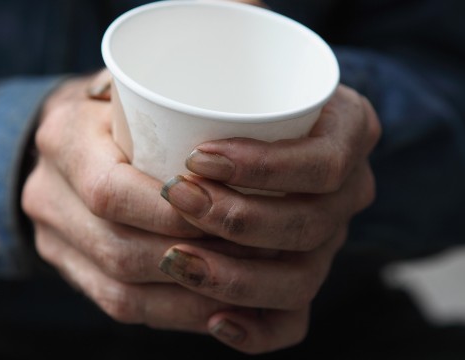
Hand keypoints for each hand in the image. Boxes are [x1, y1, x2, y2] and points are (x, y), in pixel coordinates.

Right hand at [22, 71, 316, 353]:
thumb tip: (241, 121)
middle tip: (251, 257)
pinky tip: (212, 308)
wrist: (65, 138)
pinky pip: (117, 304)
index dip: (172, 215)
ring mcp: (52, 238)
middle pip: (119, 250)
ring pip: (120, 290)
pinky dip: (170, 312)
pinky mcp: (68, 268)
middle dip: (192, 260)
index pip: (111, 191)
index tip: (227, 214)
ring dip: (187, 296)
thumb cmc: (117, 108)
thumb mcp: (134, 86)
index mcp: (64, 138)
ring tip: (243, 289)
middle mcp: (46, 193)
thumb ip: (168, 100)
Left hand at [159, 85, 380, 350]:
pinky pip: (293, 321)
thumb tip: (114, 97)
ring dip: (235, 277)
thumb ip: (187, 83)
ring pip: (301, 280)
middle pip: (309, 225)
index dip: (265, 168)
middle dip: (237, 219)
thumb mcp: (222, 70)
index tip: (199, 158)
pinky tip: (215, 320)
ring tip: (177, 259)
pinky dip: (256, 328)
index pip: (324, 163)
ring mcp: (329, 239)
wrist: (247, 131)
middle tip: (177, 198)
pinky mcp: (300, 275)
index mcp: (349, 130)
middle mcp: (349, 190)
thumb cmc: (228, 98)